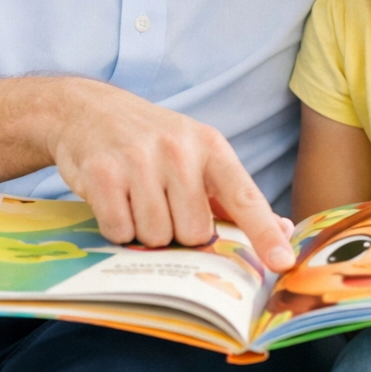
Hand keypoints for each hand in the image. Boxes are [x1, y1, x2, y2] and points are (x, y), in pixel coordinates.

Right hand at [49, 78, 294, 271]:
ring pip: (157, 237)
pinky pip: (120, 232)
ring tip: (135, 198)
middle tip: (162, 203)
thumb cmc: (151, 140)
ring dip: (145, 230)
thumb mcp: (197, 153)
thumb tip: (281, 231)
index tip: (283, 262)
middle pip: (195, 232)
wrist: (87, 109)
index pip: (245, 196)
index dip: (264, 233)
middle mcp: (179, 150)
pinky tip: (115, 200)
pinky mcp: (103, 174)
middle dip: (179, 232)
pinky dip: (117, 228)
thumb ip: (234, 196)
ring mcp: (139, 161)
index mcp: (211, 146)